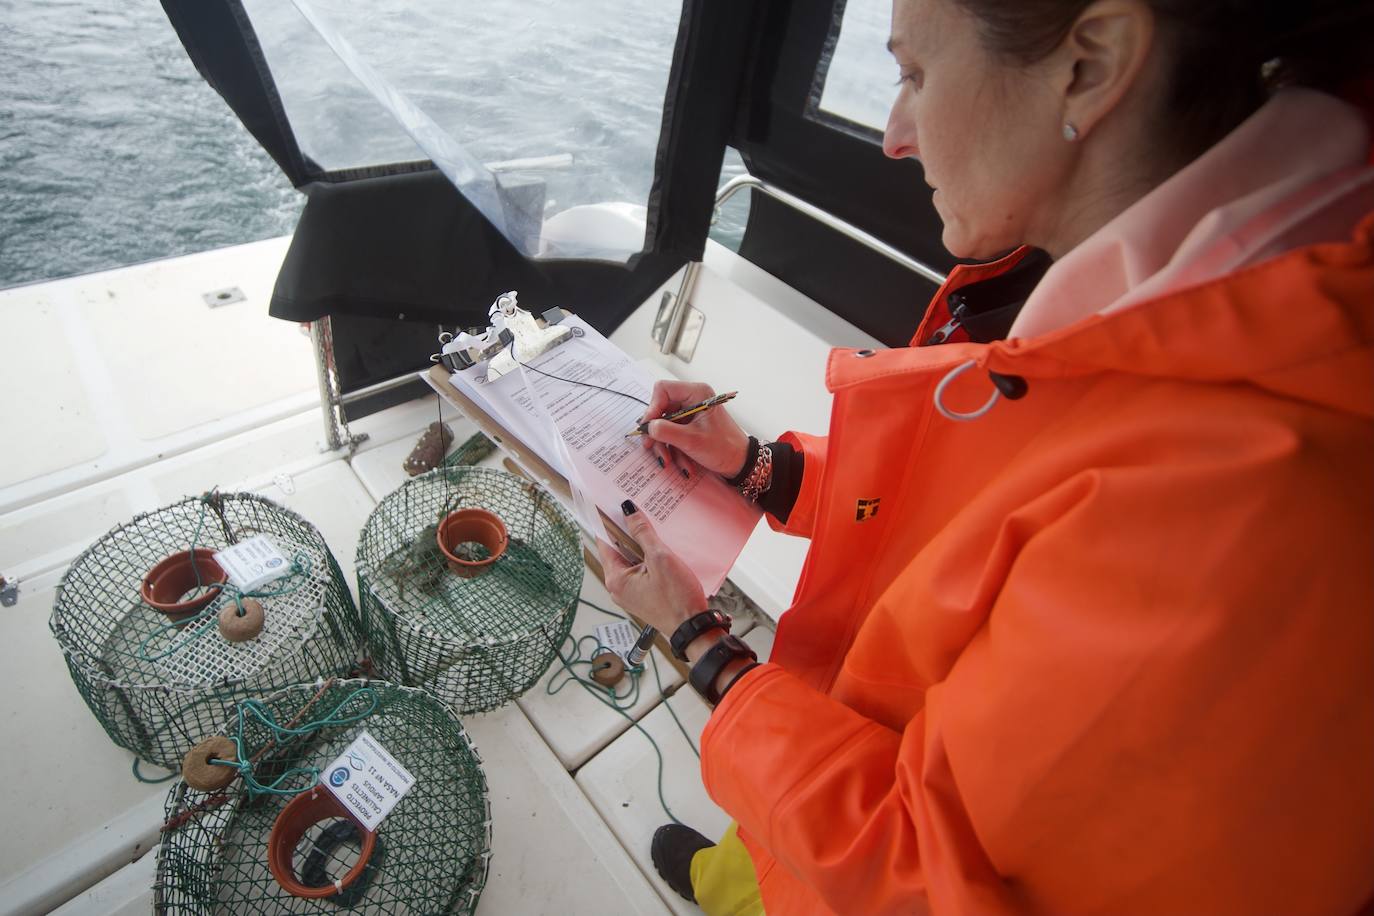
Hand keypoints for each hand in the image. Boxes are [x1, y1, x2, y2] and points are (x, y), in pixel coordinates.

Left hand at [596, 500, 706, 634]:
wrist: (693, 628)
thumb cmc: (677, 599)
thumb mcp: (660, 559)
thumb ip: (643, 533)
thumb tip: (628, 512)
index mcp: (616, 579)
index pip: (604, 542)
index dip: (606, 522)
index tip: (610, 505)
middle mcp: (618, 588)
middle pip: (617, 551)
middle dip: (626, 532)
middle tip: (635, 512)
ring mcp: (631, 593)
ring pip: (630, 560)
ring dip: (639, 544)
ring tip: (650, 527)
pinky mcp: (644, 596)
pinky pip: (640, 570)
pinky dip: (646, 558)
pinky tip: (659, 548)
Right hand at [639, 380, 749, 477]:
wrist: (740, 462)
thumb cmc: (724, 448)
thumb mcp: (692, 441)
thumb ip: (667, 432)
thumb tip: (648, 427)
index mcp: (696, 393)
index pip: (663, 390)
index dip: (652, 407)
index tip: (648, 426)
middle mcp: (692, 399)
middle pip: (661, 409)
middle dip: (657, 433)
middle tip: (651, 447)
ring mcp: (690, 413)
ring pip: (664, 425)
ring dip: (666, 446)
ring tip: (671, 462)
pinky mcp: (689, 426)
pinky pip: (672, 434)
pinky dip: (674, 449)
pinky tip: (683, 463)